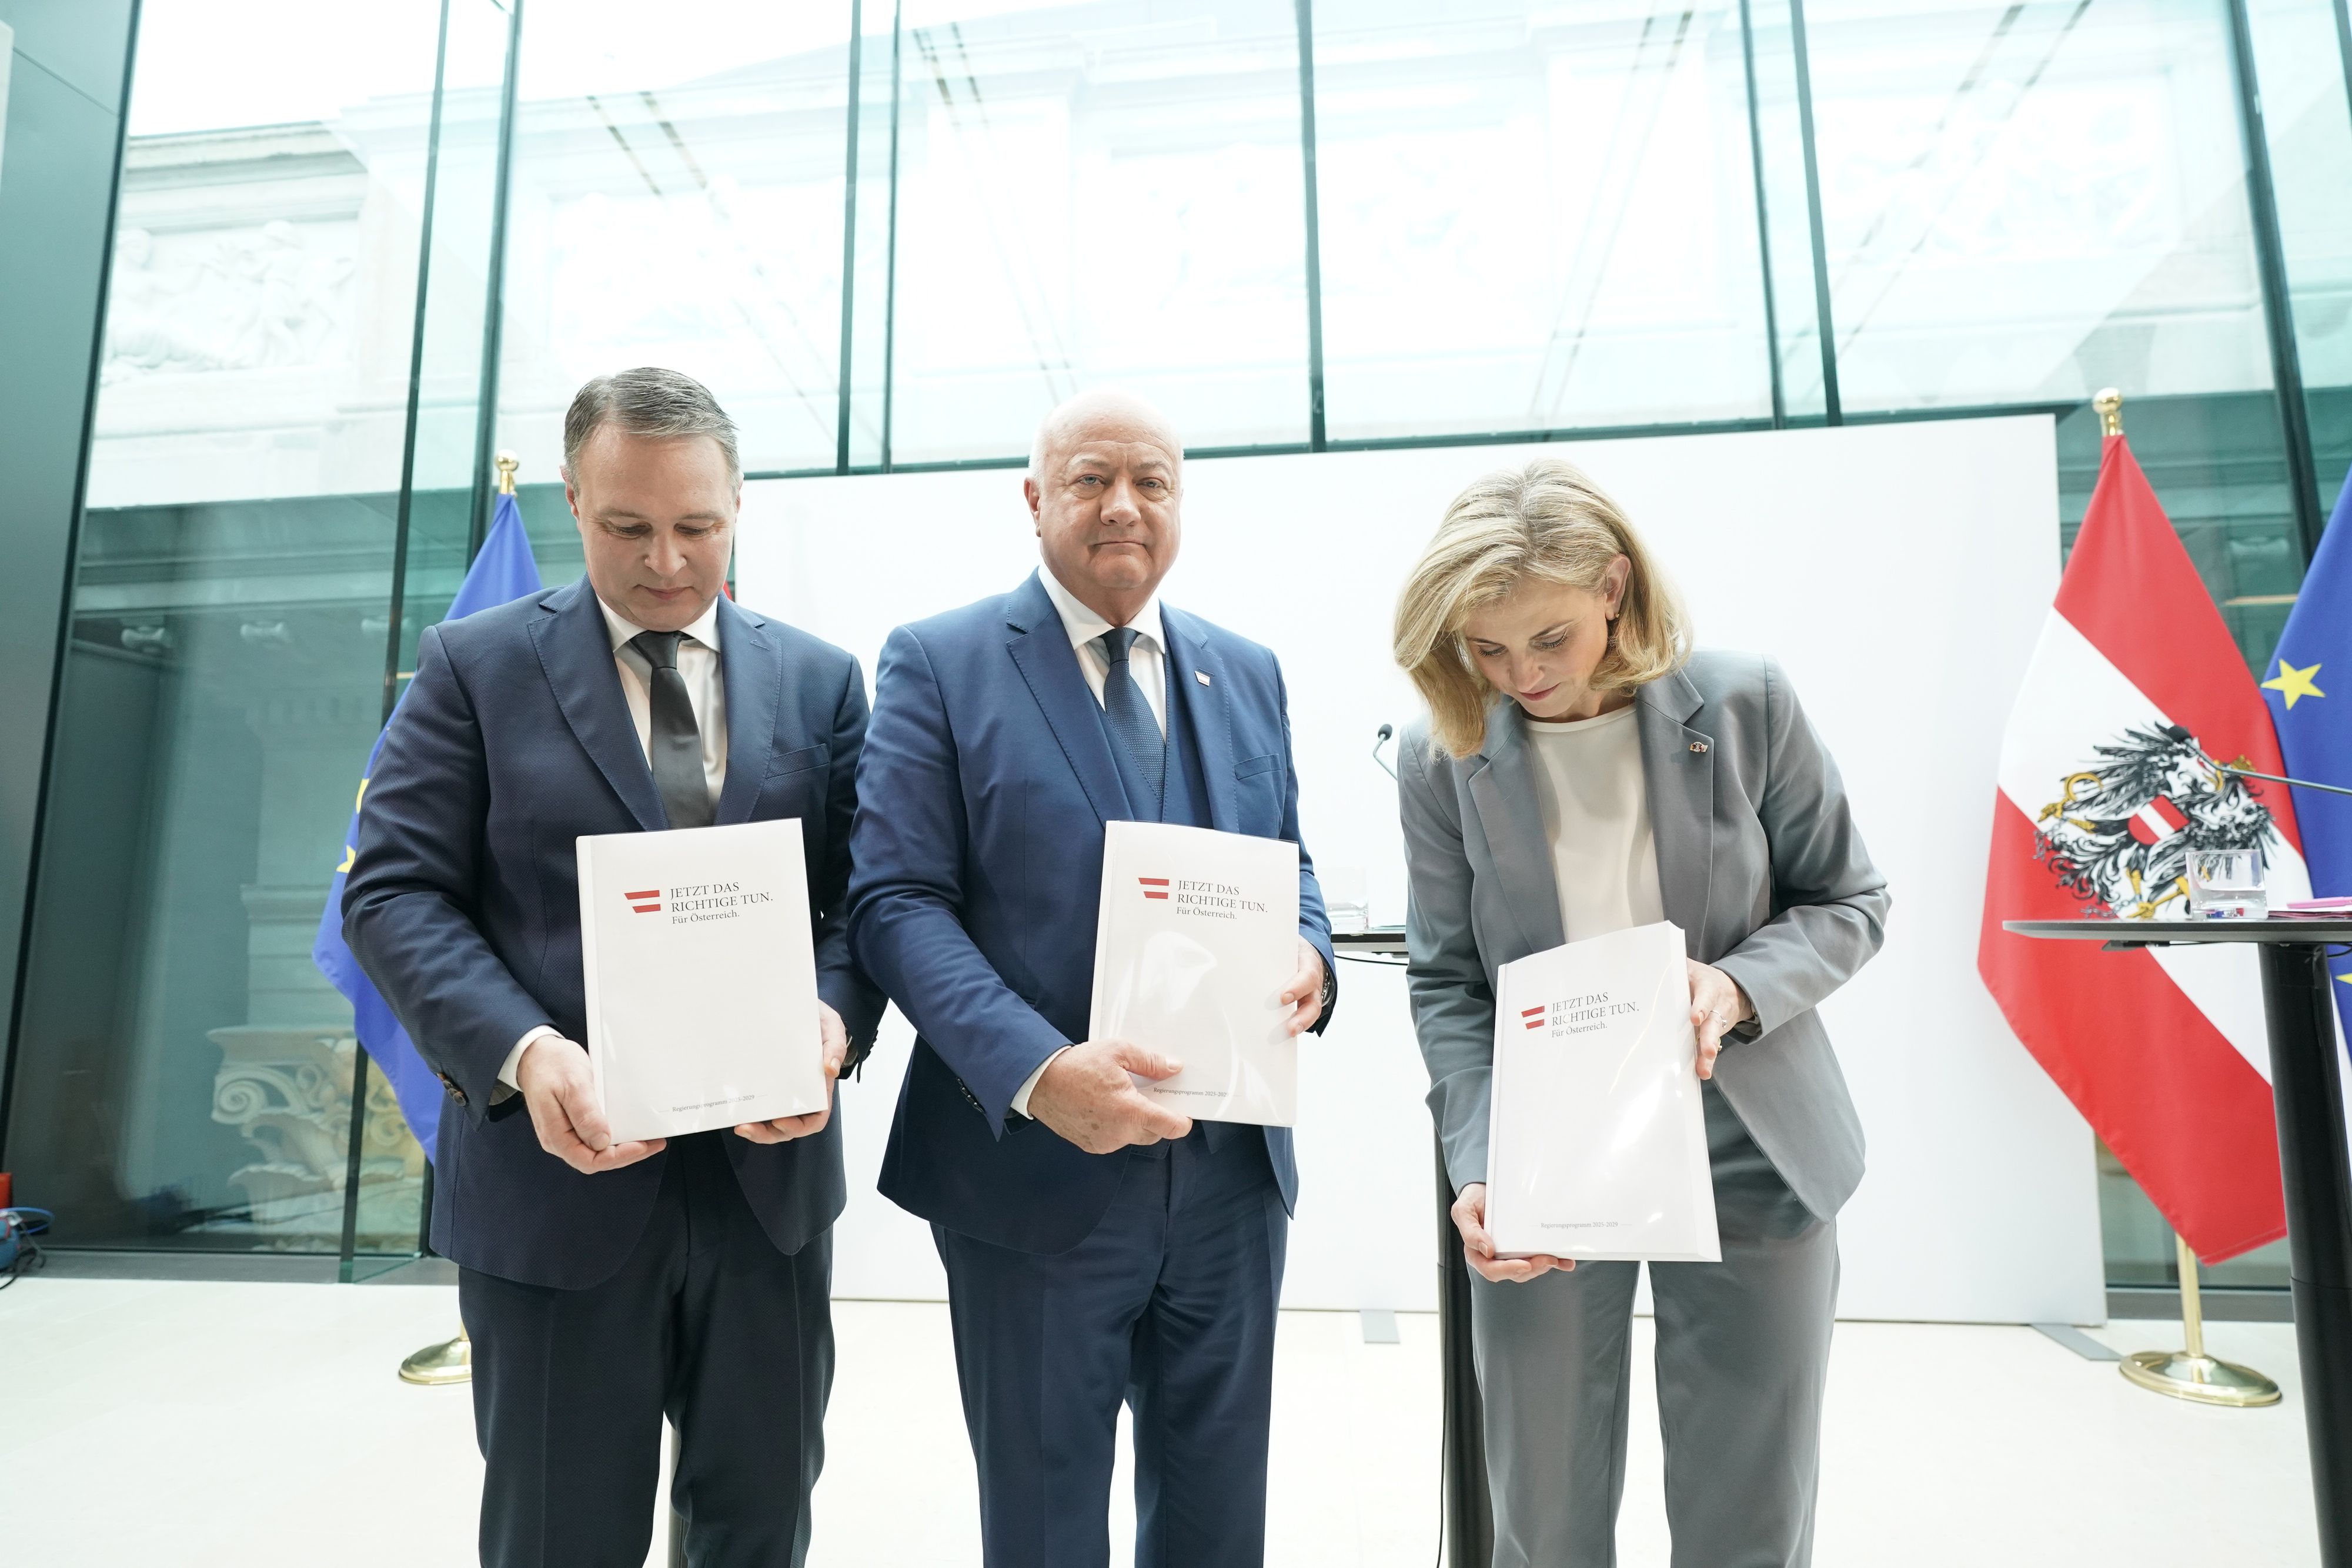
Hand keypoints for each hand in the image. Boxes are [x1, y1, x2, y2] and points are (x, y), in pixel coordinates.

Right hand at [516, 1034, 665, 1173]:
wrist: (536, 1054)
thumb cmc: (551, 1066)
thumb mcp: (572, 1085)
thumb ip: (586, 1115)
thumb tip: (602, 1141)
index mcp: (556, 1136)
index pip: (590, 1160)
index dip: (618, 1157)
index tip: (641, 1145)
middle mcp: (560, 1139)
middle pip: (597, 1160)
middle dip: (627, 1155)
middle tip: (653, 1144)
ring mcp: (566, 1132)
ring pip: (597, 1151)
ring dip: (623, 1148)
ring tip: (647, 1139)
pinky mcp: (572, 1124)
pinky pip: (595, 1137)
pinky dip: (614, 1137)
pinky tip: (629, 1130)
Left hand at [736, 1002, 850, 1143]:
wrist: (796, 1008)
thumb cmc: (818, 1021)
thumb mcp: (831, 1027)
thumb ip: (836, 1045)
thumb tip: (830, 1069)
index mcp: (819, 1088)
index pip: (815, 1118)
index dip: (799, 1126)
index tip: (780, 1121)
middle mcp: (800, 1095)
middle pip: (787, 1127)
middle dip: (767, 1133)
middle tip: (746, 1127)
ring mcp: (781, 1092)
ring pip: (770, 1122)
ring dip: (755, 1129)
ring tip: (739, 1124)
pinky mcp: (764, 1083)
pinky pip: (757, 1105)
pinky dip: (747, 1111)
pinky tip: (733, 1108)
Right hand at [1029, 1039, 1193, 1154]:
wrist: (1038, 1082)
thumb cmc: (1076, 1066)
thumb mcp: (1118, 1051)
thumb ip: (1150, 1062)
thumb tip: (1174, 1068)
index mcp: (1130, 1112)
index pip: (1171, 1127)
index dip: (1183, 1120)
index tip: (1185, 1111)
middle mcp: (1119, 1133)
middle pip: (1154, 1133)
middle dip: (1158, 1117)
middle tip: (1152, 1095)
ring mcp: (1104, 1143)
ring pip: (1134, 1137)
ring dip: (1137, 1122)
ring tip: (1125, 1097)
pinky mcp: (1092, 1145)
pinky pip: (1116, 1139)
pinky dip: (1118, 1127)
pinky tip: (1108, 1107)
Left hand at [1281, 939, 1325, 1035]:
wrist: (1305, 950)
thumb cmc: (1294, 948)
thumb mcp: (1287, 942)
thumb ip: (1273, 948)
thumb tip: (1246, 945)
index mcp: (1309, 965)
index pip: (1306, 977)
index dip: (1297, 988)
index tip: (1284, 997)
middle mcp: (1312, 985)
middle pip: (1312, 1005)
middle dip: (1302, 1018)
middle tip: (1290, 1028)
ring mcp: (1308, 997)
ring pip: (1308, 1016)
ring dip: (1296, 1027)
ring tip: (1283, 1038)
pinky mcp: (1301, 1005)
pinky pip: (1297, 1017)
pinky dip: (1289, 1027)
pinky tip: (1275, 1037)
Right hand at [1451, 1183, 1570, 1282]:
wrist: (1485, 1190)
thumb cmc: (1473, 1201)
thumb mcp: (1463, 1210)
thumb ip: (1470, 1231)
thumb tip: (1488, 1251)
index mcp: (1477, 1253)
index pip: (1491, 1270)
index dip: (1508, 1270)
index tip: (1525, 1264)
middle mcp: (1494, 1257)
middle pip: (1514, 1272)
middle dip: (1533, 1269)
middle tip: (1548, 1259)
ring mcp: (1511, 1254)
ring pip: (1529, 1269)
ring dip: (1544, 1267)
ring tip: (1558, 1259)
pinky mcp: (1524, 1248)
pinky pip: (1539, 1259)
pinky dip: (1555, 1263)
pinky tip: (1566, 1262)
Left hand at [1687, 960, 1754, 1080]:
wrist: (1731, 989)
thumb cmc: (1702, 979)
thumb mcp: (1691, 967)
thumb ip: (1675, 962)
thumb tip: (1652, 952)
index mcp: (1708, 989)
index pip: (1705, 998)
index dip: (1701, 1007)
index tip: (1695, 1018)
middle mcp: (1715, 1008)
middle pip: (1713, 1024)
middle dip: (1710, 1038)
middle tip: (1708, 1051)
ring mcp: (1715, 1025)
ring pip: (1712, 1040)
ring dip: (1708, 1056)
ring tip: (1703, 1070)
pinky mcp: (1712, 1037)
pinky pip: (1709, 1050)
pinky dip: (1705, 1062)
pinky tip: (1701, 1074)